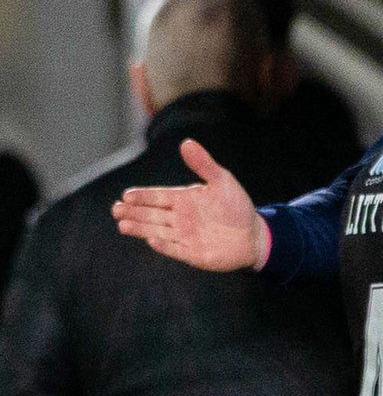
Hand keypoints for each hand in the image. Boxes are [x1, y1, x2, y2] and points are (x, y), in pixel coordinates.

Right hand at [111, 139, 266, 271]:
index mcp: (183, 199)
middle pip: (152, 214)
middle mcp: (180, 218)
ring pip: (157, 231)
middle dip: (133, 212)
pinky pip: (175, 249)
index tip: (126, 195)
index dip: (143, 196)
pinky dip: (164, 245)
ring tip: (122, 224)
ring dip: (141, 228)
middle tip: (116, 209)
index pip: (158, 196)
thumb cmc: (236, 206)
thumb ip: (203, 164)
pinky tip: (151, 240)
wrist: (254, 234)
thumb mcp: (222, 180)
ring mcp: (185, 236)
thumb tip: (186, 142)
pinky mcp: (193, 253)